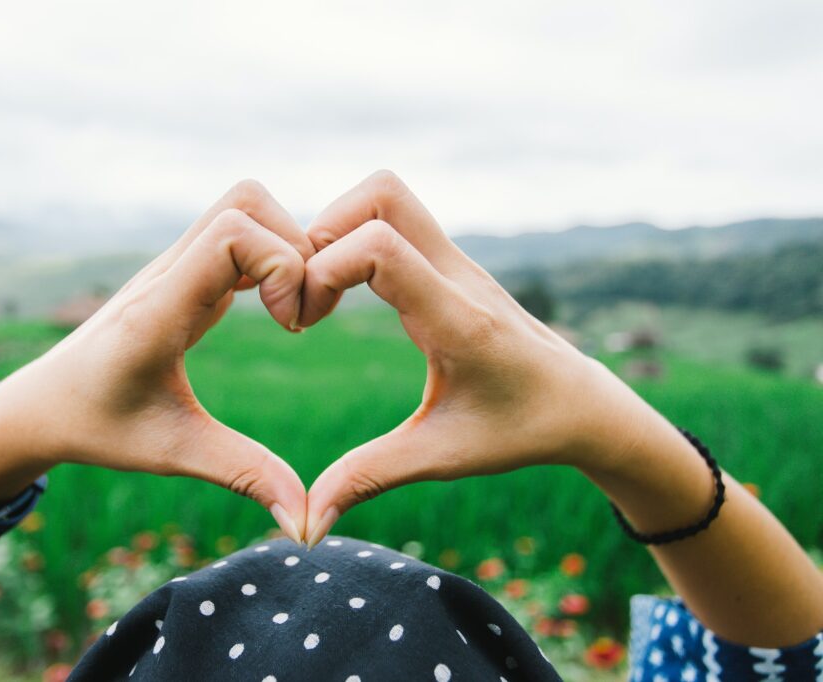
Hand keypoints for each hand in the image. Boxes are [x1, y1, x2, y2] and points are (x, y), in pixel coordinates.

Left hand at [0, 181, 312, 543]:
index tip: (292, 327)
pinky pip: (237, 234)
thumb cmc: (99, 426)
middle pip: (245, 201)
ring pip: (242, 208)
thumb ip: (245, 476)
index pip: (233, 231)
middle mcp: (168, 272)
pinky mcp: (183, 272)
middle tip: (301, 314)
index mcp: (161, 307)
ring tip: (293, 312)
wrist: (42, 403)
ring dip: (285, 248)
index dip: (283, 265)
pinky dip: (271, 259)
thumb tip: (306, 524)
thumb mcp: (174, 450)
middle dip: (295, 247)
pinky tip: (278, 311)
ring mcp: (174, 266)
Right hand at [299, 171, 649, 545]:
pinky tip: (346, 294)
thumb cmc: (521, 430)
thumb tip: (305, 525)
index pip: (378, 246)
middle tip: (308, 292)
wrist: (585, 404)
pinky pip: (396, 221)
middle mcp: (457, 274)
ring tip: (322, 293)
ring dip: (340, 229)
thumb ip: (369, 479)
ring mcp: (458, 261)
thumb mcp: (442, 456)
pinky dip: (357, 240)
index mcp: (457, 318)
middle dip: (324, 229)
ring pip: (388, 196)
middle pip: (383, 192)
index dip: (322, 269)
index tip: (305, 321)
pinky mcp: (452, 263)